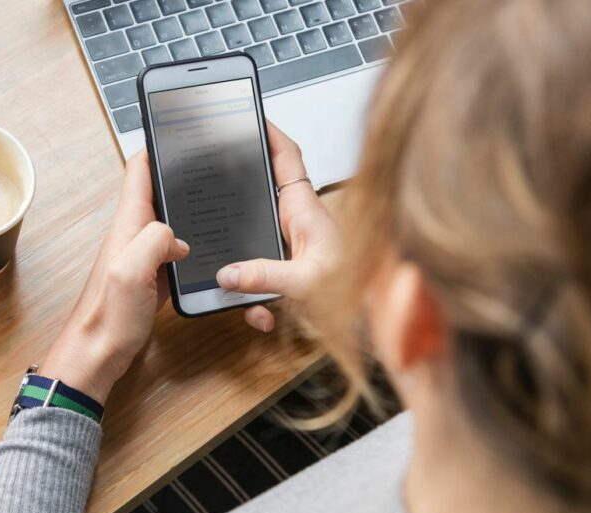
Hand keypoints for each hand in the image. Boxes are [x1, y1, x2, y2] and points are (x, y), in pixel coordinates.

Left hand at [41, 151, 188, 404]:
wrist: (96, 356)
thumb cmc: (107, 318)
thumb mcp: (131, 271)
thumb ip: (154, 240)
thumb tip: (177, 236)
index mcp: (128, 225)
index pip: (139, 172)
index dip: (157, 145)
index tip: (180, 126)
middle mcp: (134, 235)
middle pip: (159, 192)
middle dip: (182, 173)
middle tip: (213, 160)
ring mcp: (144, 256)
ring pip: (171, 221)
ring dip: (189, 208)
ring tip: (219, 195)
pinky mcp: (153, 278)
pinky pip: (175, 251)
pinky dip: (193, 244)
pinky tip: (212, 248)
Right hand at [215, 122, 339, 331]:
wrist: (376, 314)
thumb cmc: (358, 289)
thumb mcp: (305, 282)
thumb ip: (264, 276)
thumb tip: (228, 273)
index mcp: (305, 210)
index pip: (286, 157)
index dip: (269, 133)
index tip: (248, 118)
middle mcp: (299, 223)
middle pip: (262, 196)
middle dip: (238, 202)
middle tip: (214, 197)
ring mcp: (294, 245)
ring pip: (255, 245)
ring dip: (247, 273)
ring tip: (251, 300)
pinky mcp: (292, 269)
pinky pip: (263, 279)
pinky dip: (260, 301)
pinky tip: (265, 317)